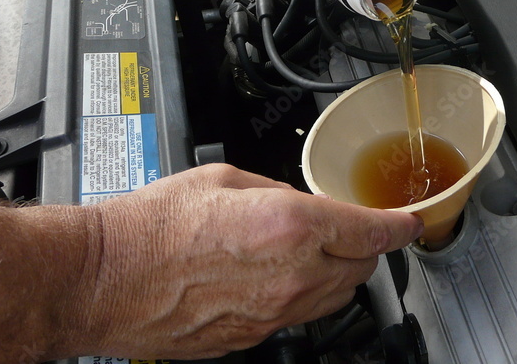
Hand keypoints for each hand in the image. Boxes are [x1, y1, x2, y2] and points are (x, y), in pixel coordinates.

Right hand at [76, 164, 421, 358]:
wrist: (107, 280)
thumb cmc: (152, 227)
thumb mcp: (223, 179)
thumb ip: (275, 192)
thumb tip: (296, 203)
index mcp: (289, 226)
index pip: (370, 231)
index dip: (398, 226)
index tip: (409, 221)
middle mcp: (290, 276)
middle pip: (360, 267)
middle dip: (366, 246)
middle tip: (356, 227)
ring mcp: (273, 314)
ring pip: (336, 297)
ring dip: (339, 272)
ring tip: (319, 251)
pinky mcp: (252, 337)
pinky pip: (299, 316)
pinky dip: (304, 294)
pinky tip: (279, 276)